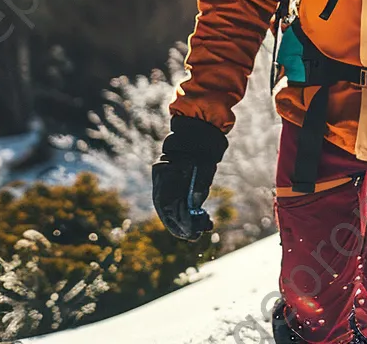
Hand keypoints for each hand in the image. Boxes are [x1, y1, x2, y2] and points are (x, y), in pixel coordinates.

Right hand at [152, 116, 227, 241]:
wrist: (198, 131)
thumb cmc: (201, 145)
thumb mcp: (204, 164)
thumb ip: (200, 184)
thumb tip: (196, 205)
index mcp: (165, 174)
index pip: (168, 206)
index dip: (179, 222)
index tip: (191, 233)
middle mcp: (162, 181)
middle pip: (168, 211)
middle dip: (182, 226)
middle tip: (196, 236)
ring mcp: (167, 183)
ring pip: (172, 209)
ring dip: (185, 222)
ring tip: (201, 230)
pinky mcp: (175, 185)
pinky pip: (176, 203)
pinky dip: (186, 213)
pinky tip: (199, 220)